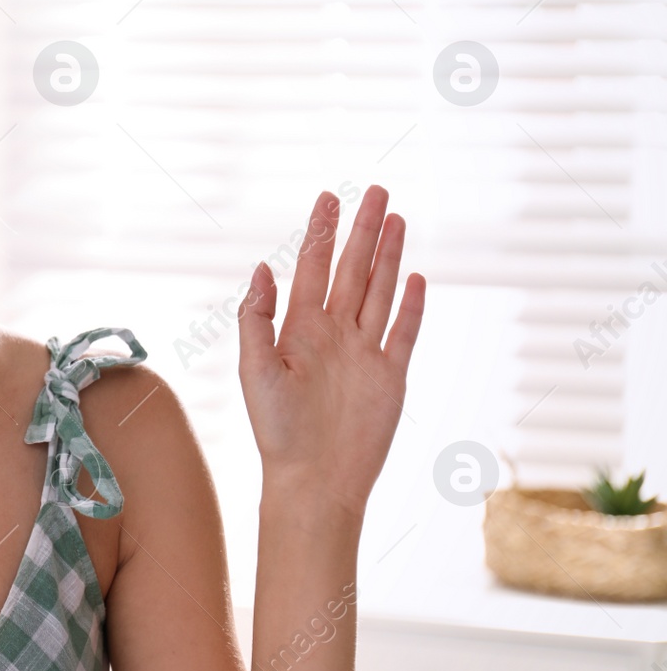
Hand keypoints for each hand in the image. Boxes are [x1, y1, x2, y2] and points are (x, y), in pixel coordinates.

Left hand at [237, 185, 425, 519]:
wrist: (313, 479)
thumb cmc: (276, 431)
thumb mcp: (255, 370)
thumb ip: (257, 318)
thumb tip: (262, 266)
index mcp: (298, 329)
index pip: (313, 267)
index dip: (320, 232)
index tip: (327, 198)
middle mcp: (332, 334)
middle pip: (352, 270)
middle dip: (362, 230)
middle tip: (375, 190)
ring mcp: (363, 353)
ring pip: (379, 292)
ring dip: (387, 256)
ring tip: (395, 218)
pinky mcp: (390, 376)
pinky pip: (402, 332)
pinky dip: (409, 305)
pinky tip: (415, 277)